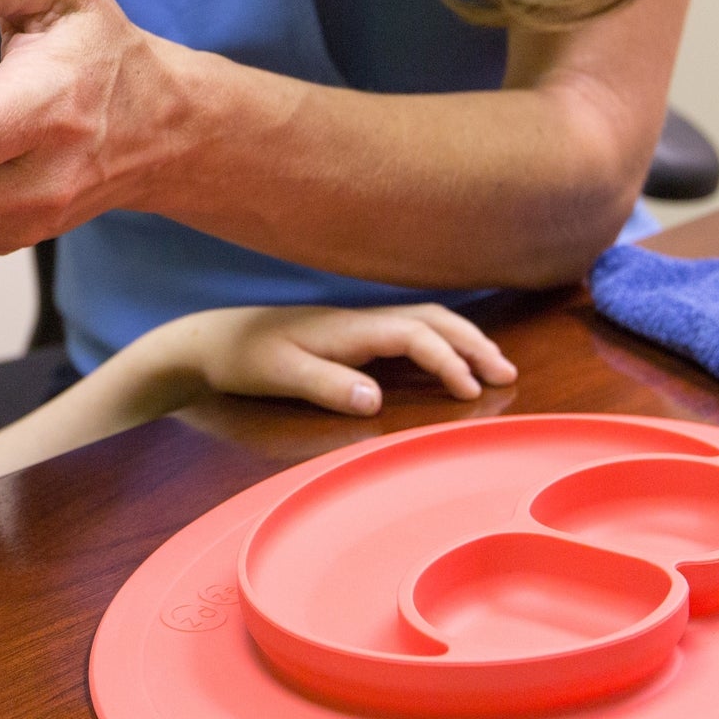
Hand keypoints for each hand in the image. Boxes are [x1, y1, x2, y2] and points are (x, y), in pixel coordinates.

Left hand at [159, 303, 518, 415]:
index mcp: (349, 328)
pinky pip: (409, 332)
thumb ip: (325, 385)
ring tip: (495, 367)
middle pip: (430, 320)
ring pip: (423, 322)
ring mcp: (357, 326)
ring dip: (461, 339)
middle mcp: (359, 320)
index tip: (471, 391)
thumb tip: (376, 399)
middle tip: (507, 374)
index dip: (447, 359)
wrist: (211, 341)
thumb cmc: (244, 358)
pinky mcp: (351, 337)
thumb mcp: (279, 375)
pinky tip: (451, 360)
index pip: (414, 335)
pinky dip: (440, 342)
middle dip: (472, 342)